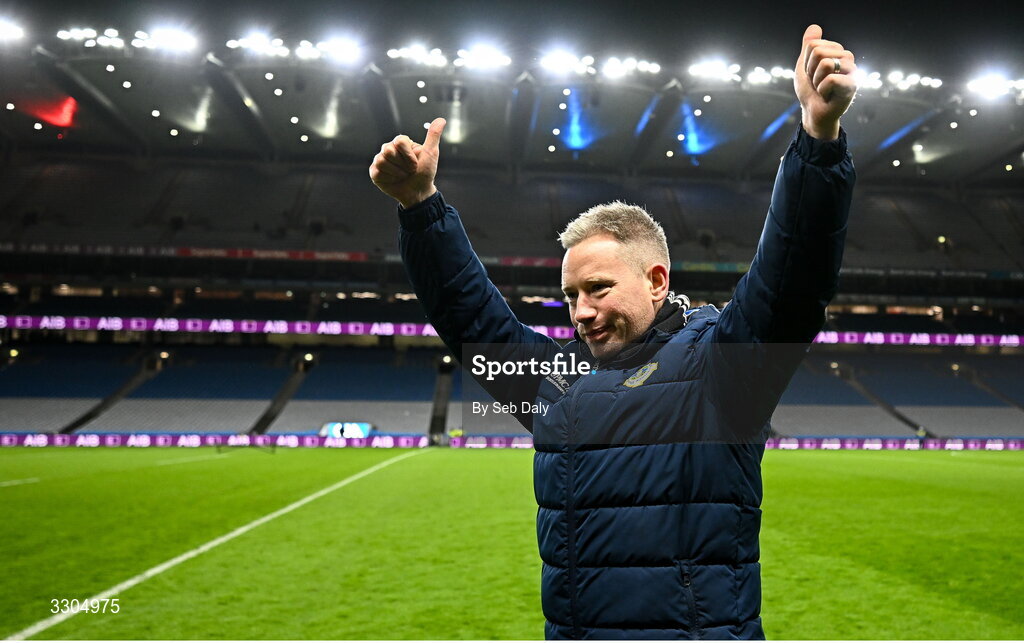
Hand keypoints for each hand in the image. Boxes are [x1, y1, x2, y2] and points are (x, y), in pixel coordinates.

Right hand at [369, 117, 445, 208]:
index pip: (399, 141)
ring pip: (381, 161)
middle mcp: (389, 149)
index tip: (416, 164)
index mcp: (401, 143)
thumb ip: (433, 136)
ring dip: (397, 173)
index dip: (408, 156)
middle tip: (409, 171)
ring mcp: (380, 160)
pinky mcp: (375, 172)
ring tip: (402, 176)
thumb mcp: (431, 154)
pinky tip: (394, 181)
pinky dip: (389, 179)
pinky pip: (377, 172)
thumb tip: (441, 120)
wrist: (418, 192)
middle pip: (388, 150)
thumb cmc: (425, 173)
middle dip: (402, 165)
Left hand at [794, 24, 856, 139]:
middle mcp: (847, 58)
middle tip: (817, 82)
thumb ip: (809, 46)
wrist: (813, 112)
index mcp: (836, 51)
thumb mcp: (804, 66)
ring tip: (822, 88)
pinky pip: (831, 79)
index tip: (811, 74)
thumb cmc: (810, 91)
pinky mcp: (853, 85)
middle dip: (810, 70)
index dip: (806, 62)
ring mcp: (852, 71)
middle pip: (818, 51)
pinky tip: (828, 96)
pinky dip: (822, 90)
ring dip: (816, 80)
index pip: (813, 45)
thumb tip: (814, 27)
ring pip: (825, 63)